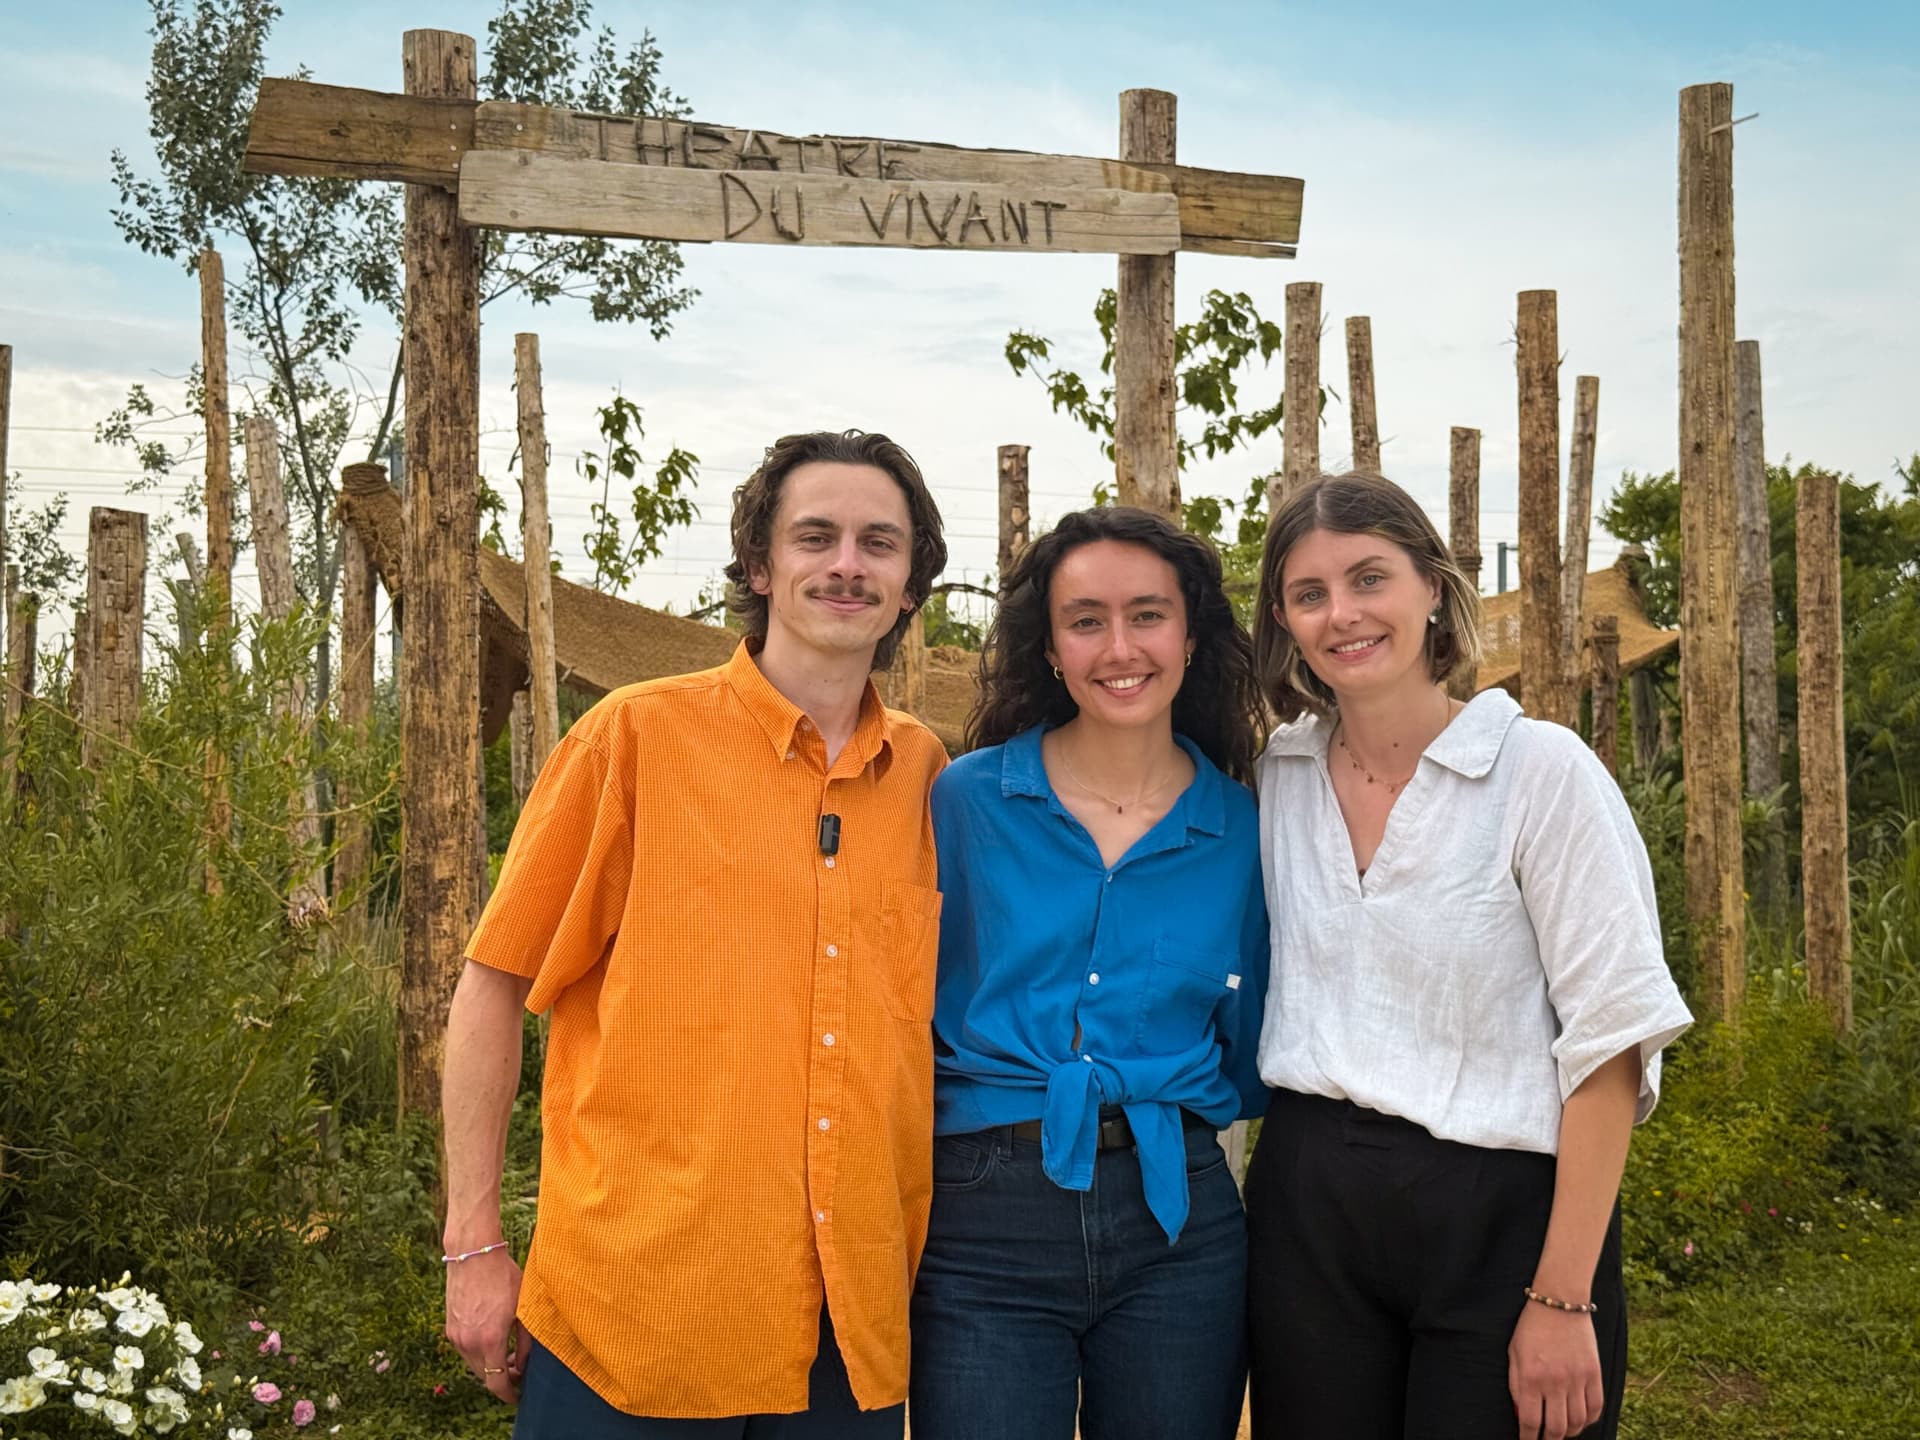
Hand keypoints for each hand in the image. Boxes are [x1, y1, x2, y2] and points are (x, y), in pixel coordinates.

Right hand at [444, 1247, 526, 1405]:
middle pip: (484, 1377)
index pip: (497, 1383)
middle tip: (519, 1370)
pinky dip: (478, 1353)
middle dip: (502, 1379)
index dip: (508, 1394)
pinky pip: (465, 1350)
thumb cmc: (503, 1277)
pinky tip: (492, 1340)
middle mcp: (468, 1343)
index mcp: (490, 1340)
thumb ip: (525, 1341)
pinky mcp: (449, 1328)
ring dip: (489, 1365)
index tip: (518, 1395)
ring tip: (508, 1354)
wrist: (473, 1254)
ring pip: (474, 1364)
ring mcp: (456, 1337)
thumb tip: (524, 1363)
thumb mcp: (522, 1308)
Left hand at [1508, 1300, 1603, 1438]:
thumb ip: (1516, 1385)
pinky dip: (1589, 1420)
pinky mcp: (1594, 1373)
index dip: (1529, 1438)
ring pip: (1578, 1422)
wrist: (1559, 1302)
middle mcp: (1555, 1382)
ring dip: (1570, 1433)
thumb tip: (1522, 1414)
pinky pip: (1596, 1407)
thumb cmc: (1531, 1327)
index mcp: (1531, 1377)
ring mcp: (1577, 1379)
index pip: (1531, 1421)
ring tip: (1562, 1432)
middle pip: (1557, 1428)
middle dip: (1549, 1439)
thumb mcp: (1514, 1354)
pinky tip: (1580, 1420)